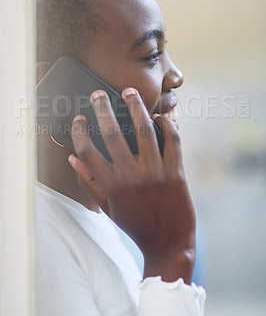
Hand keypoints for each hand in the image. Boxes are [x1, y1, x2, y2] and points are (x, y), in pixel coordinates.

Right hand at [68, 87, 195, 282]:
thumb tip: (73, 158)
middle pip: (113, 134)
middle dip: (103, 109)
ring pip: (144, 131)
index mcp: (112, 186)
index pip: (87, 152)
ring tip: (129, 93)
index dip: (79, 131)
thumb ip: (89, 183)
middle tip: (98, 94)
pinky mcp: (176, 172)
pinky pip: (172, 141)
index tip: (79, 119)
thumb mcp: (108, 208)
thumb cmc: (136, 225)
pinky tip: (159, 117)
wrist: (169, 242)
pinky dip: (167, 126)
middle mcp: (132, 176)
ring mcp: (156, 172)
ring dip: (136, 108)